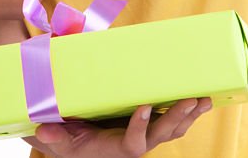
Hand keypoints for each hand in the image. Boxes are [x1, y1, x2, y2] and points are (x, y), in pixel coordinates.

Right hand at [28, 98, 211, 156]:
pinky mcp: (149, 126)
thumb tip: (44, 134)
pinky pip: (172, 122)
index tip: (145, 106)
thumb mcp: (58, 142)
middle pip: (161, 135)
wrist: (77, 145)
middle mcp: (134, 144)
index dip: (141, 127)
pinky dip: (187, 112)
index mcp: (115, 149)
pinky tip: (201, 99)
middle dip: (177, 118)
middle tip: (191, 99)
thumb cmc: (68, 142)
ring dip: (189, 116)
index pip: (134, 143)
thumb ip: (53, 139)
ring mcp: (145, 135)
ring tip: (203, 99)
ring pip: (172, 130)